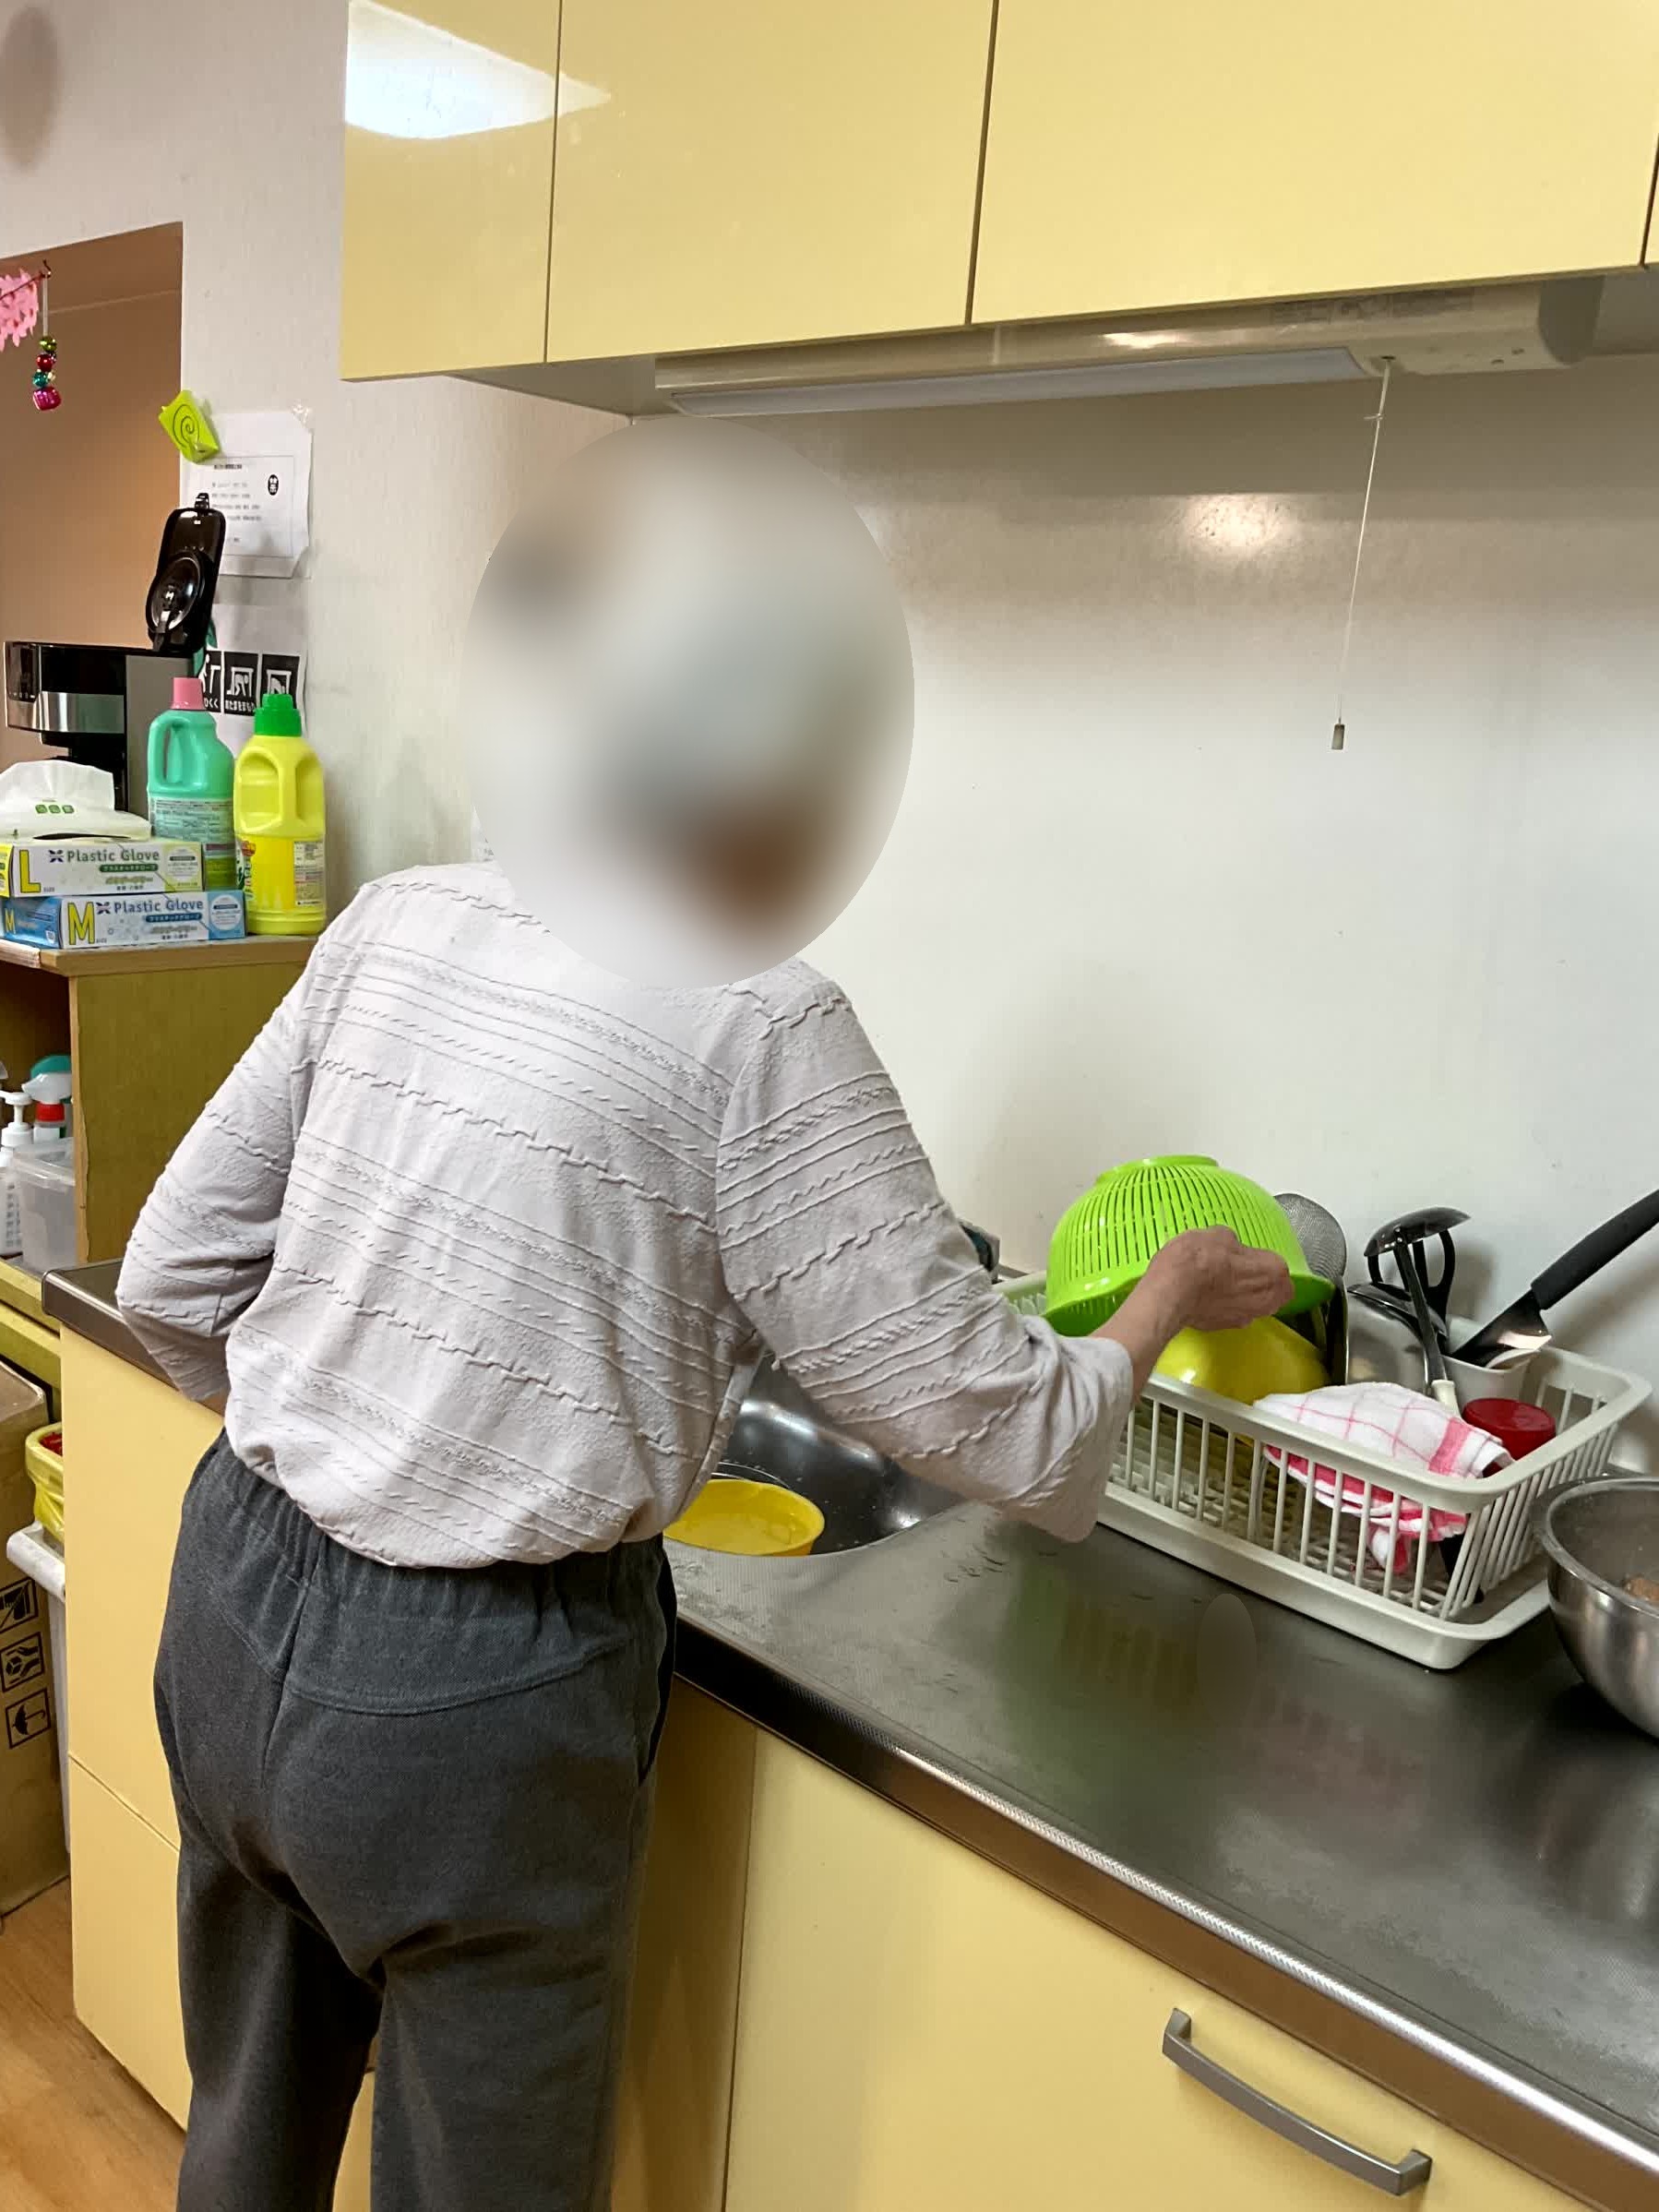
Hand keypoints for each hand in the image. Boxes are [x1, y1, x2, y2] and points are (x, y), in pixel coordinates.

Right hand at [1143, 1228, 1293, 1333]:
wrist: (1171, 1291)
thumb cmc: (1198, 1260)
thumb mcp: (1217, 1234)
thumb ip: (1231, 1243)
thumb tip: (1228, 1247)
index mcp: (1273, 1271)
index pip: (1280, 1268)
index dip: (1263, 1261)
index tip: (1248, 1256)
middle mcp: (1266, 1299)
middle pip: (1274, 1293)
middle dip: (1261, 1283)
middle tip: (1240, 1271)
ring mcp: (1245, 1317)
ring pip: (1254, 1307)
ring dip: (1243, 1297)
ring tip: (1220, 1284)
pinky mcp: (1223, 1327)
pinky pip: (1230, 1315)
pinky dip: (1222, 1307)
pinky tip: (1205, 1296)